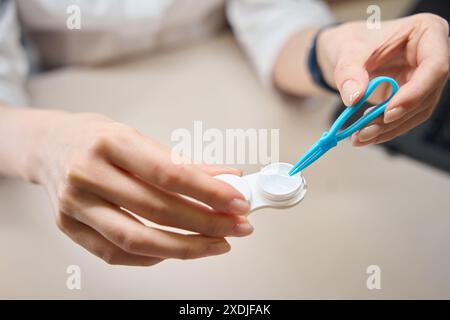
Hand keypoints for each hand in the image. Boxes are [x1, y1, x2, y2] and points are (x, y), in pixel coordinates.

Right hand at [28, 111, 251, 265]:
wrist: (48, 146)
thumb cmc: (96, 139)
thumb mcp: (137, 138)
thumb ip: (181, 163)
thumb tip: (225, 180)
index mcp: (110, 143)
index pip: (168, 173)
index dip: (209, 191)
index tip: (237, 201)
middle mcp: (88, 174)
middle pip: (158, 210)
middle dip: (207, 223)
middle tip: (237, 226)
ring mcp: (74, 205)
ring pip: (138, 240)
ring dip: (186, 247)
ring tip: (217, 243)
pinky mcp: (68, 228)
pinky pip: (116, 254)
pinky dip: (153, 256)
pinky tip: (177, 249)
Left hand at [318, 13, 449, 145]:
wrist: (344, 52)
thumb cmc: (351, 41)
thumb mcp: (345, 51)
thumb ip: (349, 72)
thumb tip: (354, 98)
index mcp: (427, 32)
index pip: (435, 66)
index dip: (415, 93)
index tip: (388, 113)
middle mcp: (432, 57)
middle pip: (426, 94)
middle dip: (395, 118)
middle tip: (365, 131)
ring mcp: (424, 80)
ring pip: (417, 112)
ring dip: (389, 129)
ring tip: (360, 137)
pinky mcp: (412, 97)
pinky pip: (405, 118)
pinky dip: (385, 130)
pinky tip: (365, 135)